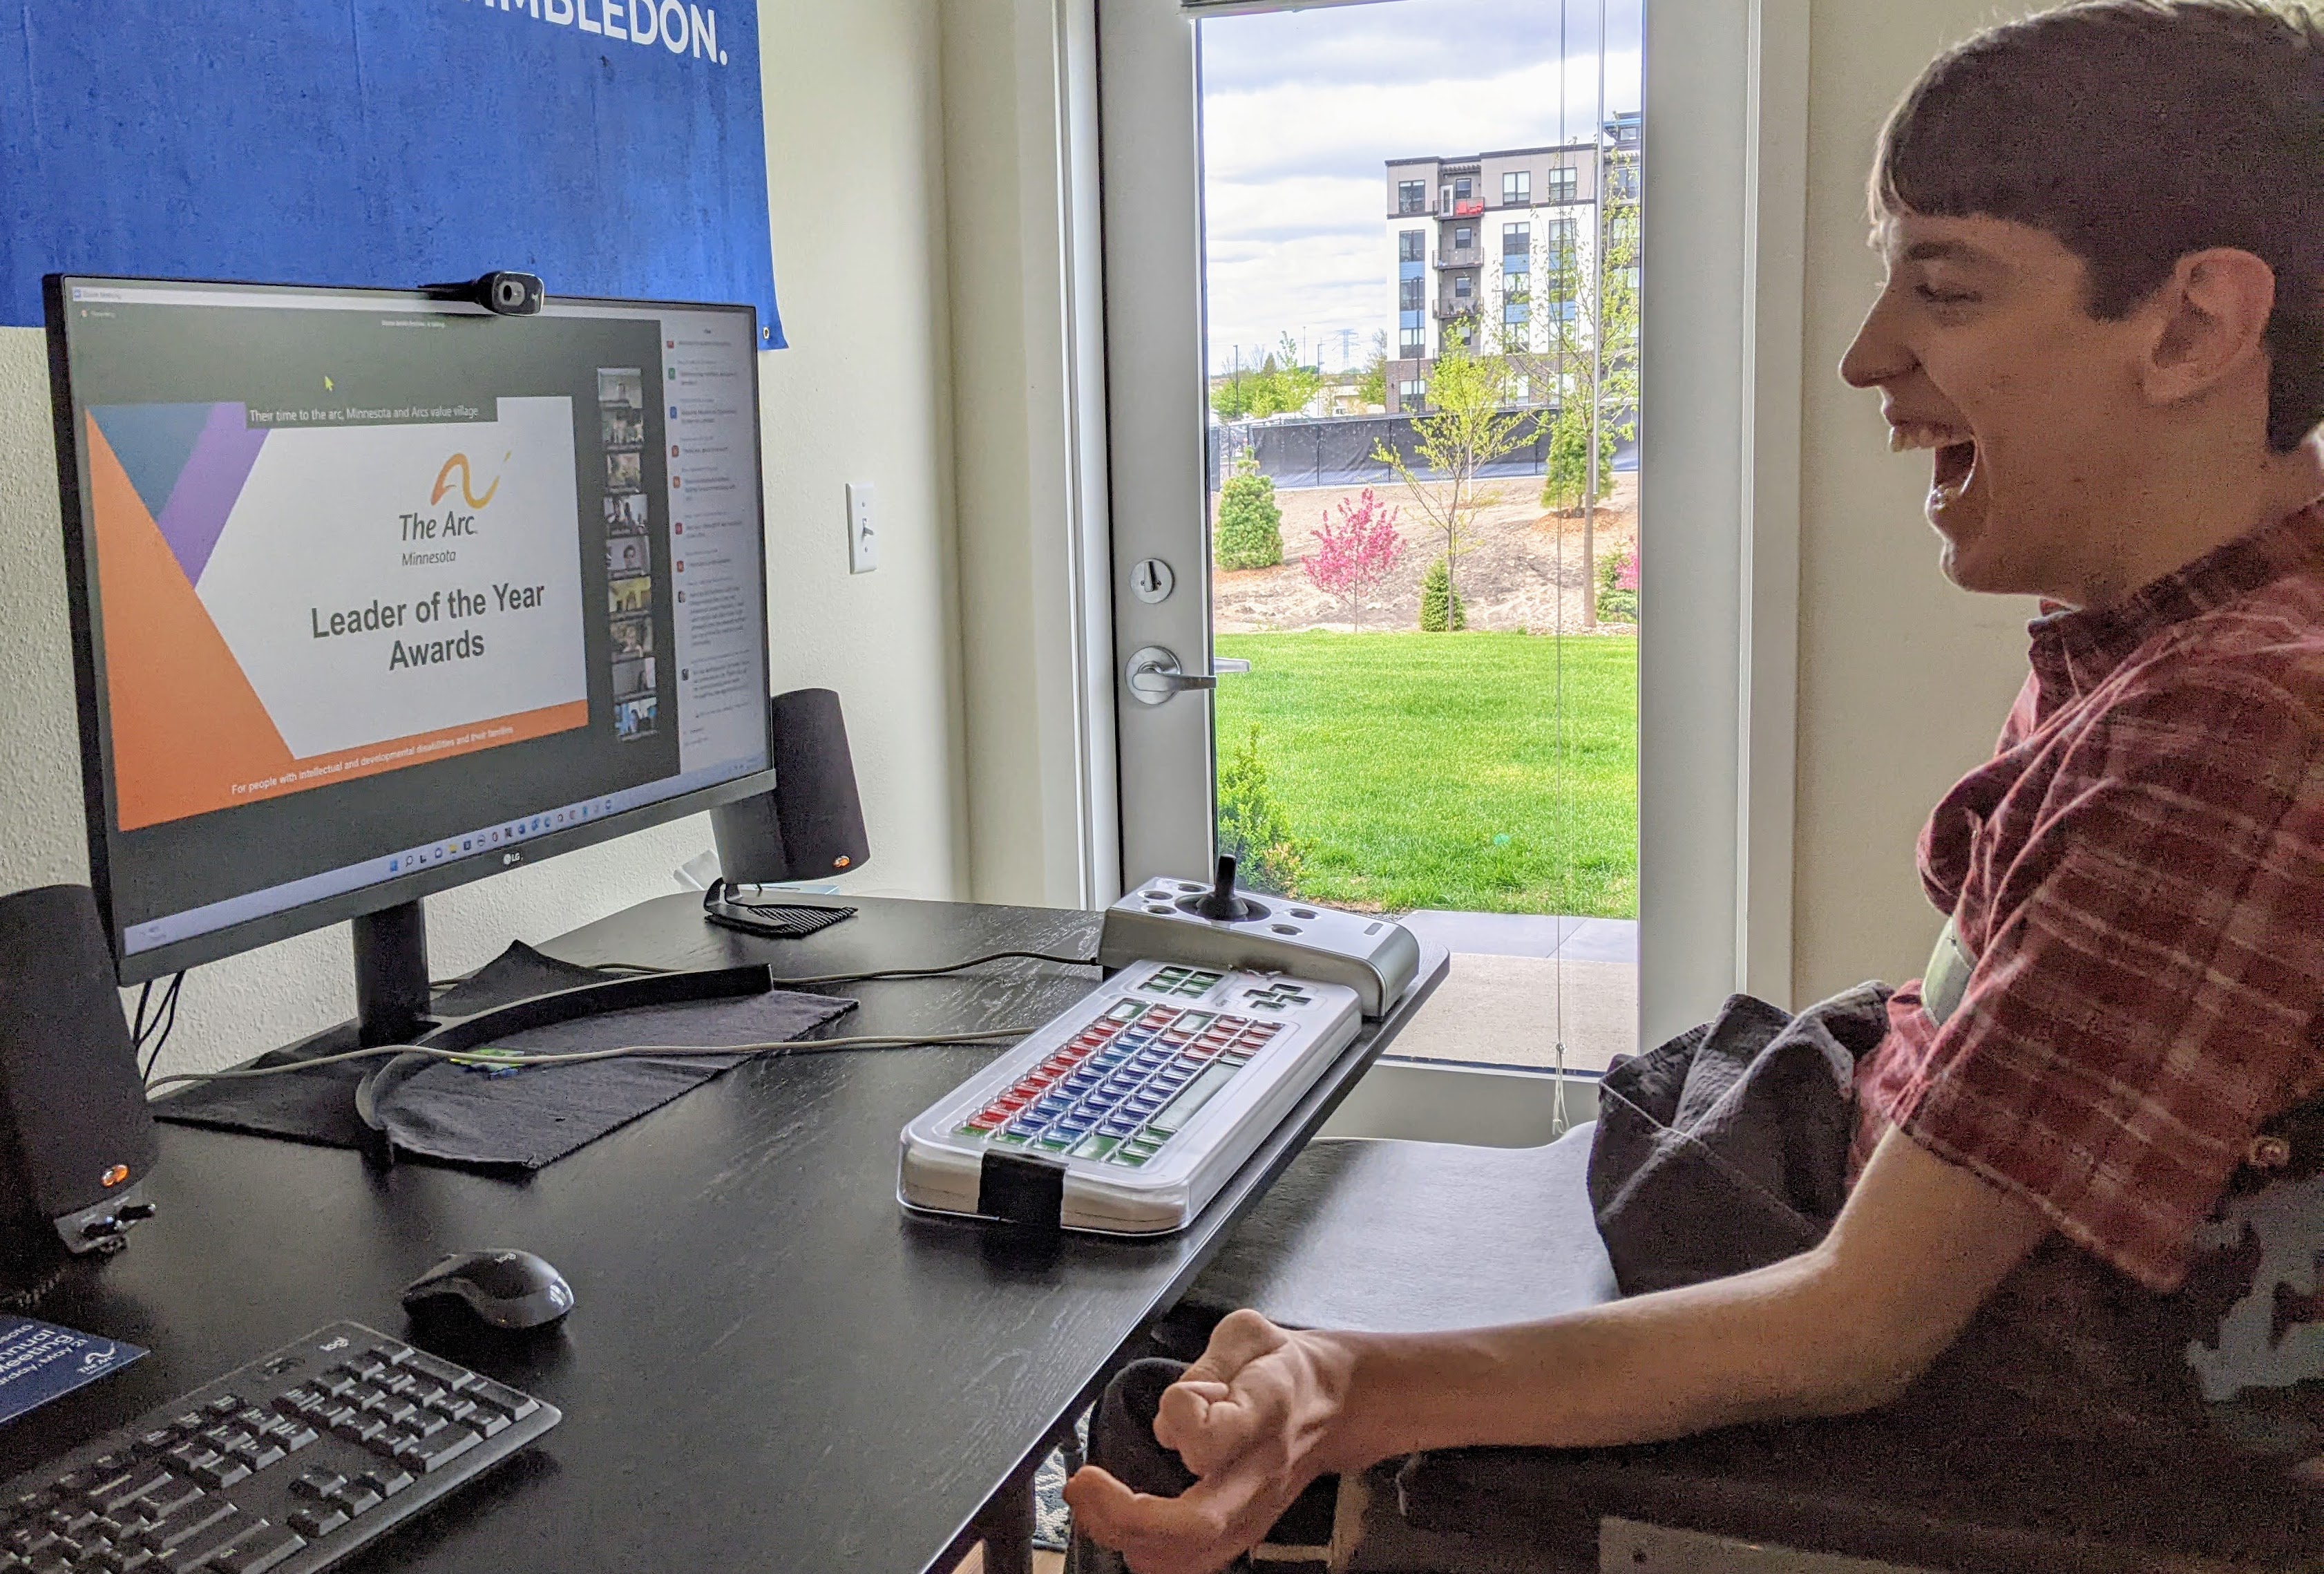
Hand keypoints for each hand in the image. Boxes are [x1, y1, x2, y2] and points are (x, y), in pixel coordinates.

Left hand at [1064, 1310, 1362, 1573]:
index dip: (1181, 1415)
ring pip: (1187, 1556)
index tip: (1182, 1394)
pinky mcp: (1245, 1531)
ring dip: (1123, 1535)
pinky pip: (1190, 1565)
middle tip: (1083, 1482)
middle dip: (1123, 1512)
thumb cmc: (1280, 1365)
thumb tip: (1171, 1418)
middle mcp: (1259, 1473)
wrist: (1332, 1404)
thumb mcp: (1250, 1333)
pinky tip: (1117, 1522)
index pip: (1212, 1439)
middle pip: (1194, 1524)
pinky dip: (1146, 1552)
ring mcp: (1254, 1511)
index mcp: (1264, 1414)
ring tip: (1090, 1501)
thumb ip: (1207, 1364)